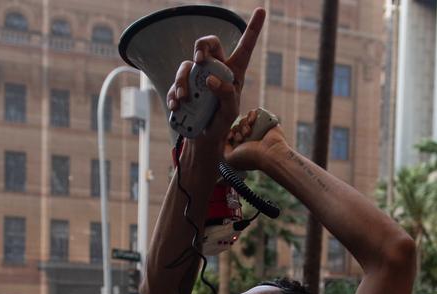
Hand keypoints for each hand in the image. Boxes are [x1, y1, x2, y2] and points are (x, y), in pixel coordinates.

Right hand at [166, 8, 265, 148]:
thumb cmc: (221, 122)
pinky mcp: (183, 87)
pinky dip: (174, 94)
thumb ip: (226, 95)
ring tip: (185, 98)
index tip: (261, 11)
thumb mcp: (230, 111)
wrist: (203, 137)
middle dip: (202, 47)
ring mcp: (197, 76)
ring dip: (183, 80)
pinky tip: (177, 105)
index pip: (244, 47)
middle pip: (208, 44)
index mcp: (233, 71)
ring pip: (188, 65)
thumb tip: (210, 80)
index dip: (253, 29)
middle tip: (200, 61)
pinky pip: (175, 83)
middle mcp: (215, 68)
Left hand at [223, 109, 288, 171]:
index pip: (231, 134)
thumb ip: (223, 150)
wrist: (269, 154)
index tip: (233, 138)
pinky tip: (252, 122)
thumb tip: (224, 140)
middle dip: (237, 130)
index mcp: (242, 146)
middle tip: (243, 138)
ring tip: (249, 132)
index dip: (230, 134)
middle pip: (237, 126)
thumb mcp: (230, 159)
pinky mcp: (265, 121)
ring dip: (244, 124)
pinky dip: (251, 115)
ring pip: (244, 119)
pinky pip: (254, 112)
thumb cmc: (251, 158)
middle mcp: (250, 138)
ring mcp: (257, 129)